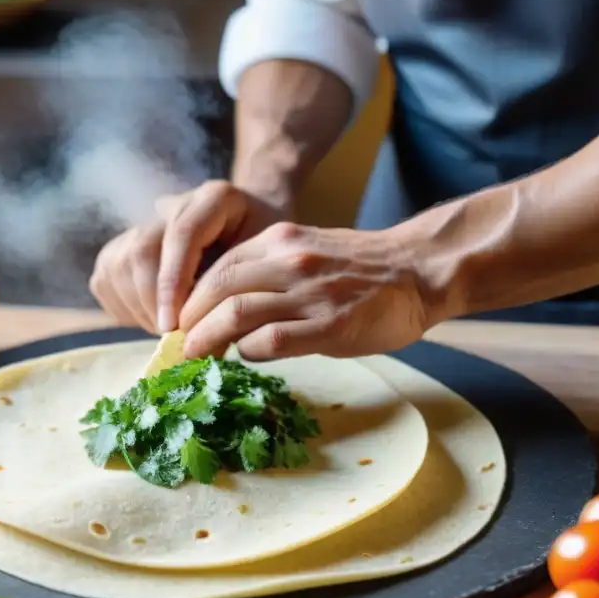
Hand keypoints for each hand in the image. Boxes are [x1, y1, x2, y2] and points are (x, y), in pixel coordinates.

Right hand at [89, 181, 288, 332]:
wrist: (254, 230)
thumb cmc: (267, 254)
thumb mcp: (267, 266)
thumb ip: (240, 292)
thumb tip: (210, 343)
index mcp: (213, 199)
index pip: (181, 236)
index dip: (172, 284)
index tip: (172, 327)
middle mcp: (173, 205)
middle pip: (141, 250)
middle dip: (151, 302)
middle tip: (172, 337)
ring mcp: (145, 222)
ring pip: (117, 264)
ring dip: (136, 307)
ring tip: (166, 331)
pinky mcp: (124, 244)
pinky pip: (106, 277)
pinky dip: (123, 306)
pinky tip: (150, 320)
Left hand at [178, 222, 429, 360]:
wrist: (419, 270)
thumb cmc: (362, 269)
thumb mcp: (309, 251)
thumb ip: (269, 270)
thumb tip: (226, 306)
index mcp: (280, 240)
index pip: (217, 267)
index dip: (191, 298)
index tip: (181, 322)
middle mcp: (289, 260)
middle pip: (217, 289)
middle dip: (190, 321)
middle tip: (179, 345)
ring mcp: (309, 292)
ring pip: (236, 313)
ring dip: (208, 340)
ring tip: (196, 357)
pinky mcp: (330, 324)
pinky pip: (273, 340)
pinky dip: (249, 352)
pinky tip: (248, 357)